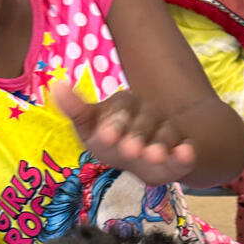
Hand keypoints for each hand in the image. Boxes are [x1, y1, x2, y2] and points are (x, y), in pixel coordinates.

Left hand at [51, 83, 196, 185]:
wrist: (145, 158)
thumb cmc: (113, 140)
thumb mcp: (91, 127)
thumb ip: (76, 111)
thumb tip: (56, 85)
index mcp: (124, 106)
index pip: (120, 111)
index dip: (113, 123)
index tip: (104, 135)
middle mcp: (148, 115)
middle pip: (142, 123)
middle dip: (135, 136)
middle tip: (128, 150)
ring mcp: (167, 132)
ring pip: (164, 136)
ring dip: (159, 146)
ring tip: (152, 156)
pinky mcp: (182, 151)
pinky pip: (185, 151)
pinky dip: (186, 153)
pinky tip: (186, 153)